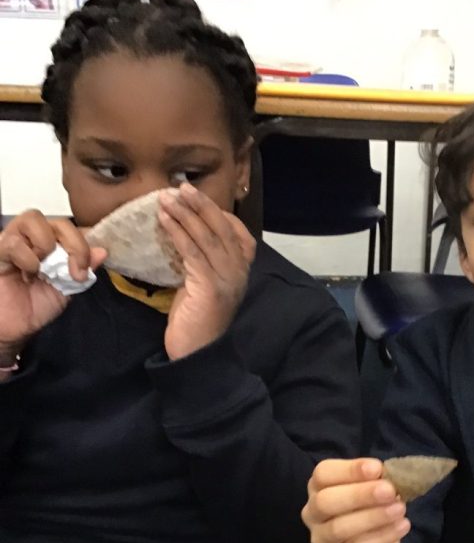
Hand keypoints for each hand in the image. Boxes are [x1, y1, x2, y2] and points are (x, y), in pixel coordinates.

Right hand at [0, 211, 105, 354]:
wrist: (13, 328)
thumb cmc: (35, 306)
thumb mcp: (68, 289)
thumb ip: (85, 269)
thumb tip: (102, 251)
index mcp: (54, 243)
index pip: (75, 227)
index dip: (86, 241)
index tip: (90, 266)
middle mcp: (34, 236)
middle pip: (59, 221)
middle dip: (75, 245)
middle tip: (75, 272)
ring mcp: (14, 239)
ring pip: (33, 219)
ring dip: (46, 247)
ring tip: (43, 270)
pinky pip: (15, 242)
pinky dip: (27, 259)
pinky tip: (27, 275)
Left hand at [158, 184, 255, 360]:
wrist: (197, 355)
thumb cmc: (196, 323)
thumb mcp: (201, 286)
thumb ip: (200, 264)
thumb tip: (182, 237)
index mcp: (241, 271)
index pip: (238, 233)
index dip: (217, 213)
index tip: (195, 198)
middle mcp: (239, 272)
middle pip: (223, 228)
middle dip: (201, 205)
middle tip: (181, 187)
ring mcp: (227, 279)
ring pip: (207, 236)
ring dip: (186, 213)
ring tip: (167, 197)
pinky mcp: (210, 287)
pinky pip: (193, 252)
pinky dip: (178, 232)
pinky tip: (165, 220)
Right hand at [302, 458, 410, 542]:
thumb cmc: (369, 511)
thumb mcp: (373, 491)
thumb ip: (377, 481)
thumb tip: (392, 474)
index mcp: (319, 487)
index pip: (323, 473)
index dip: (349, 470)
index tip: (377, 468)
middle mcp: (313, 512)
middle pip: (326, 501)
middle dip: (359, 494)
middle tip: (389, 490)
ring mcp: (321, 539)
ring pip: (339, 528)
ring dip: (373, 516)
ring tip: (400, 509)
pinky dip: (382, 536)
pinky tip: (402, 526)